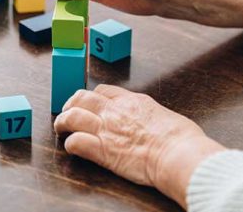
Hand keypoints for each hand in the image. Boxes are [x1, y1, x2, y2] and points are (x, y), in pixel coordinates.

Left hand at [54, 85, 224, 207]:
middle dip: (71, 104)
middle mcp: (115, 111)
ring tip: (61, 127)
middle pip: (82, 98)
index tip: (90, 103)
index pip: (103, 91)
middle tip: (68, 112)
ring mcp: (107, 129)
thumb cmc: (181, 138)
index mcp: (132, 101)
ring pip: (72, 116)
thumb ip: (149, 115)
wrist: (178, 153)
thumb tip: (151, 122)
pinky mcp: (102, 151)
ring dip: (63, 122)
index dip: (93, 96)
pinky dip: (70, 144)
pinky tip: (72, 148)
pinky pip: (76, 142)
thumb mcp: (164, 115)